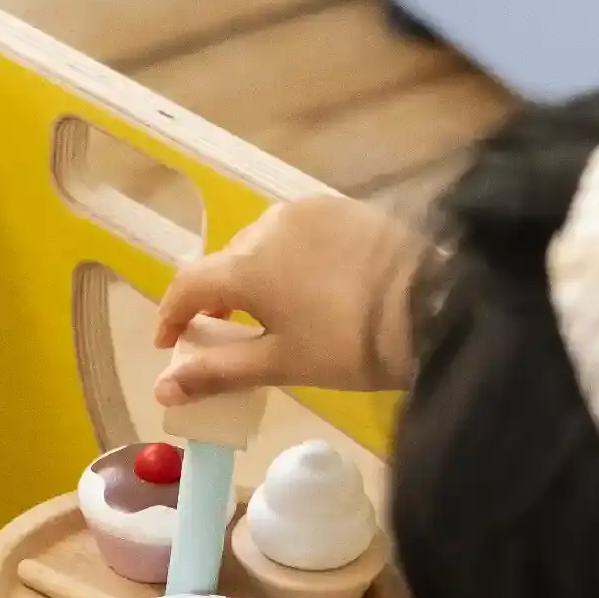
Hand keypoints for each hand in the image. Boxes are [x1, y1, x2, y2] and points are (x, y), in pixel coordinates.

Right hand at [153, 196, 426, 406]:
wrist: (436, 306)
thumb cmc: (350, 345)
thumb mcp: (281, 365)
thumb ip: (218, 372)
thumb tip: (162, 389)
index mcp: (246, 263)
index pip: (188, 283)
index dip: (172, 316)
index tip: (171, 346)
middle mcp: (269, 225)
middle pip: (226, 262)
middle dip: (217, 299)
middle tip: (224, 336)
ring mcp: (309, 211)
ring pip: (263, 245)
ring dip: (255, 277)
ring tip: (270, 313)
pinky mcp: (344, 208)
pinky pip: (299, 234)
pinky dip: (290, 261)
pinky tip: (308, 288)